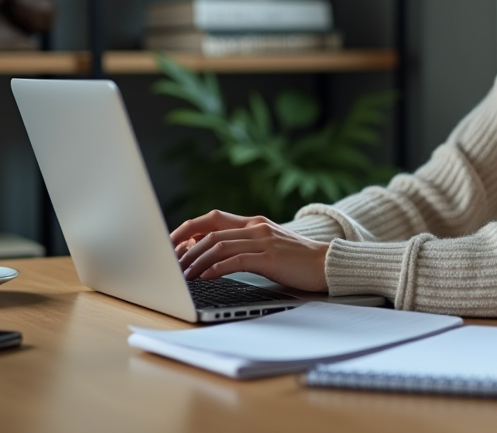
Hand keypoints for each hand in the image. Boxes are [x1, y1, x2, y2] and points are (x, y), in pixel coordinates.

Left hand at [170, 210, 329, 292]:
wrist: (326, 263)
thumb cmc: (294, 260)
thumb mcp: (265, 247)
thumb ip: (241, 246)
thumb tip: (207, 255)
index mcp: (253, 223)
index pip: (211, 218)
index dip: (187, 228)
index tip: (170, 244)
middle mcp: (255, 227)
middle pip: (210, 230)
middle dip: (185, 247)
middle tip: (170, 264)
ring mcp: (263, 240)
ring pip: (219, 245)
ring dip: (196, 260)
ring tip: (183, 275)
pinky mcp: (270, 257)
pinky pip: (236, 260)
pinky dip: (217, 268)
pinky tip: (206, 277)